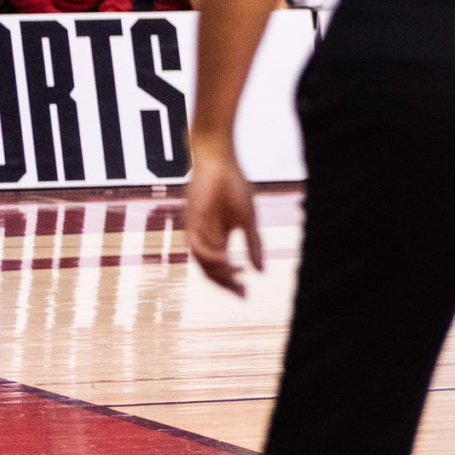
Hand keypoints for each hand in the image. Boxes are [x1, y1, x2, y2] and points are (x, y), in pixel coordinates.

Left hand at [184, 140, 262, 295]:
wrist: (217, 159)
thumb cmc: (233, 185)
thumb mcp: (248, 219)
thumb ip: (254, 244)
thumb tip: (262, 271)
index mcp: (219, 238)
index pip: (222, 268)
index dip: (232, 283)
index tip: (246, 294)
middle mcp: (206, 239)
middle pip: (211, 270)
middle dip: (226, 284)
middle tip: (242, 293)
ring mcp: (197, 231)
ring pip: (203, 262)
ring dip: (218, 273)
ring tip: (235, 279)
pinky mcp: (192, 221)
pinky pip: (197, 245)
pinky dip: (210, 256)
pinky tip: (225, 260)